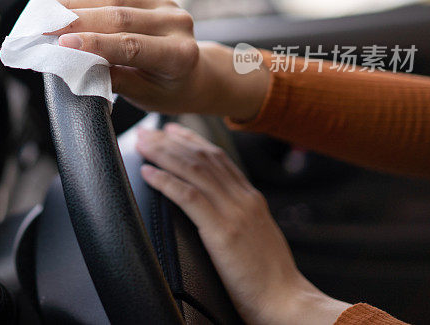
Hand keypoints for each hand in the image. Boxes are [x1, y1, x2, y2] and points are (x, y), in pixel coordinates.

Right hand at [54, 0, 267, 119]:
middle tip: (41, 27)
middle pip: (119, 16)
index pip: (131, 45)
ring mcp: (164, 4)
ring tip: (44, 13)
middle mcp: (176, 23)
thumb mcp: (143, 95)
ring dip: (74, 3)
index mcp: (179, 55)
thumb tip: (73, 63)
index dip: (94, 44)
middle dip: (75, 21)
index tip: (61, 45)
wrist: (195, 74)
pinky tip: (60, 1)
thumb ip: (112, 78)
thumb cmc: (168, 90)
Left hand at [137, 123, 348, 324]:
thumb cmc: (270, 277)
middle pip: (202, 158)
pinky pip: (189, 197)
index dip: (192, 140)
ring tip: (142, 145)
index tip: (171, 129)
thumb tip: (215, 209)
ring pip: (193, 170)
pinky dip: (166, 181)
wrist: (287, 301)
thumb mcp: (256, 235)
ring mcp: (235, 212)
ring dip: (163, 154)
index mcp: (251, 198)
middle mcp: (244, 198)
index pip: (218, 157)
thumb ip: (238, 216)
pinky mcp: (223, 231)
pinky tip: (149, 173)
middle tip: (147, 131)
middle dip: (171, 141)